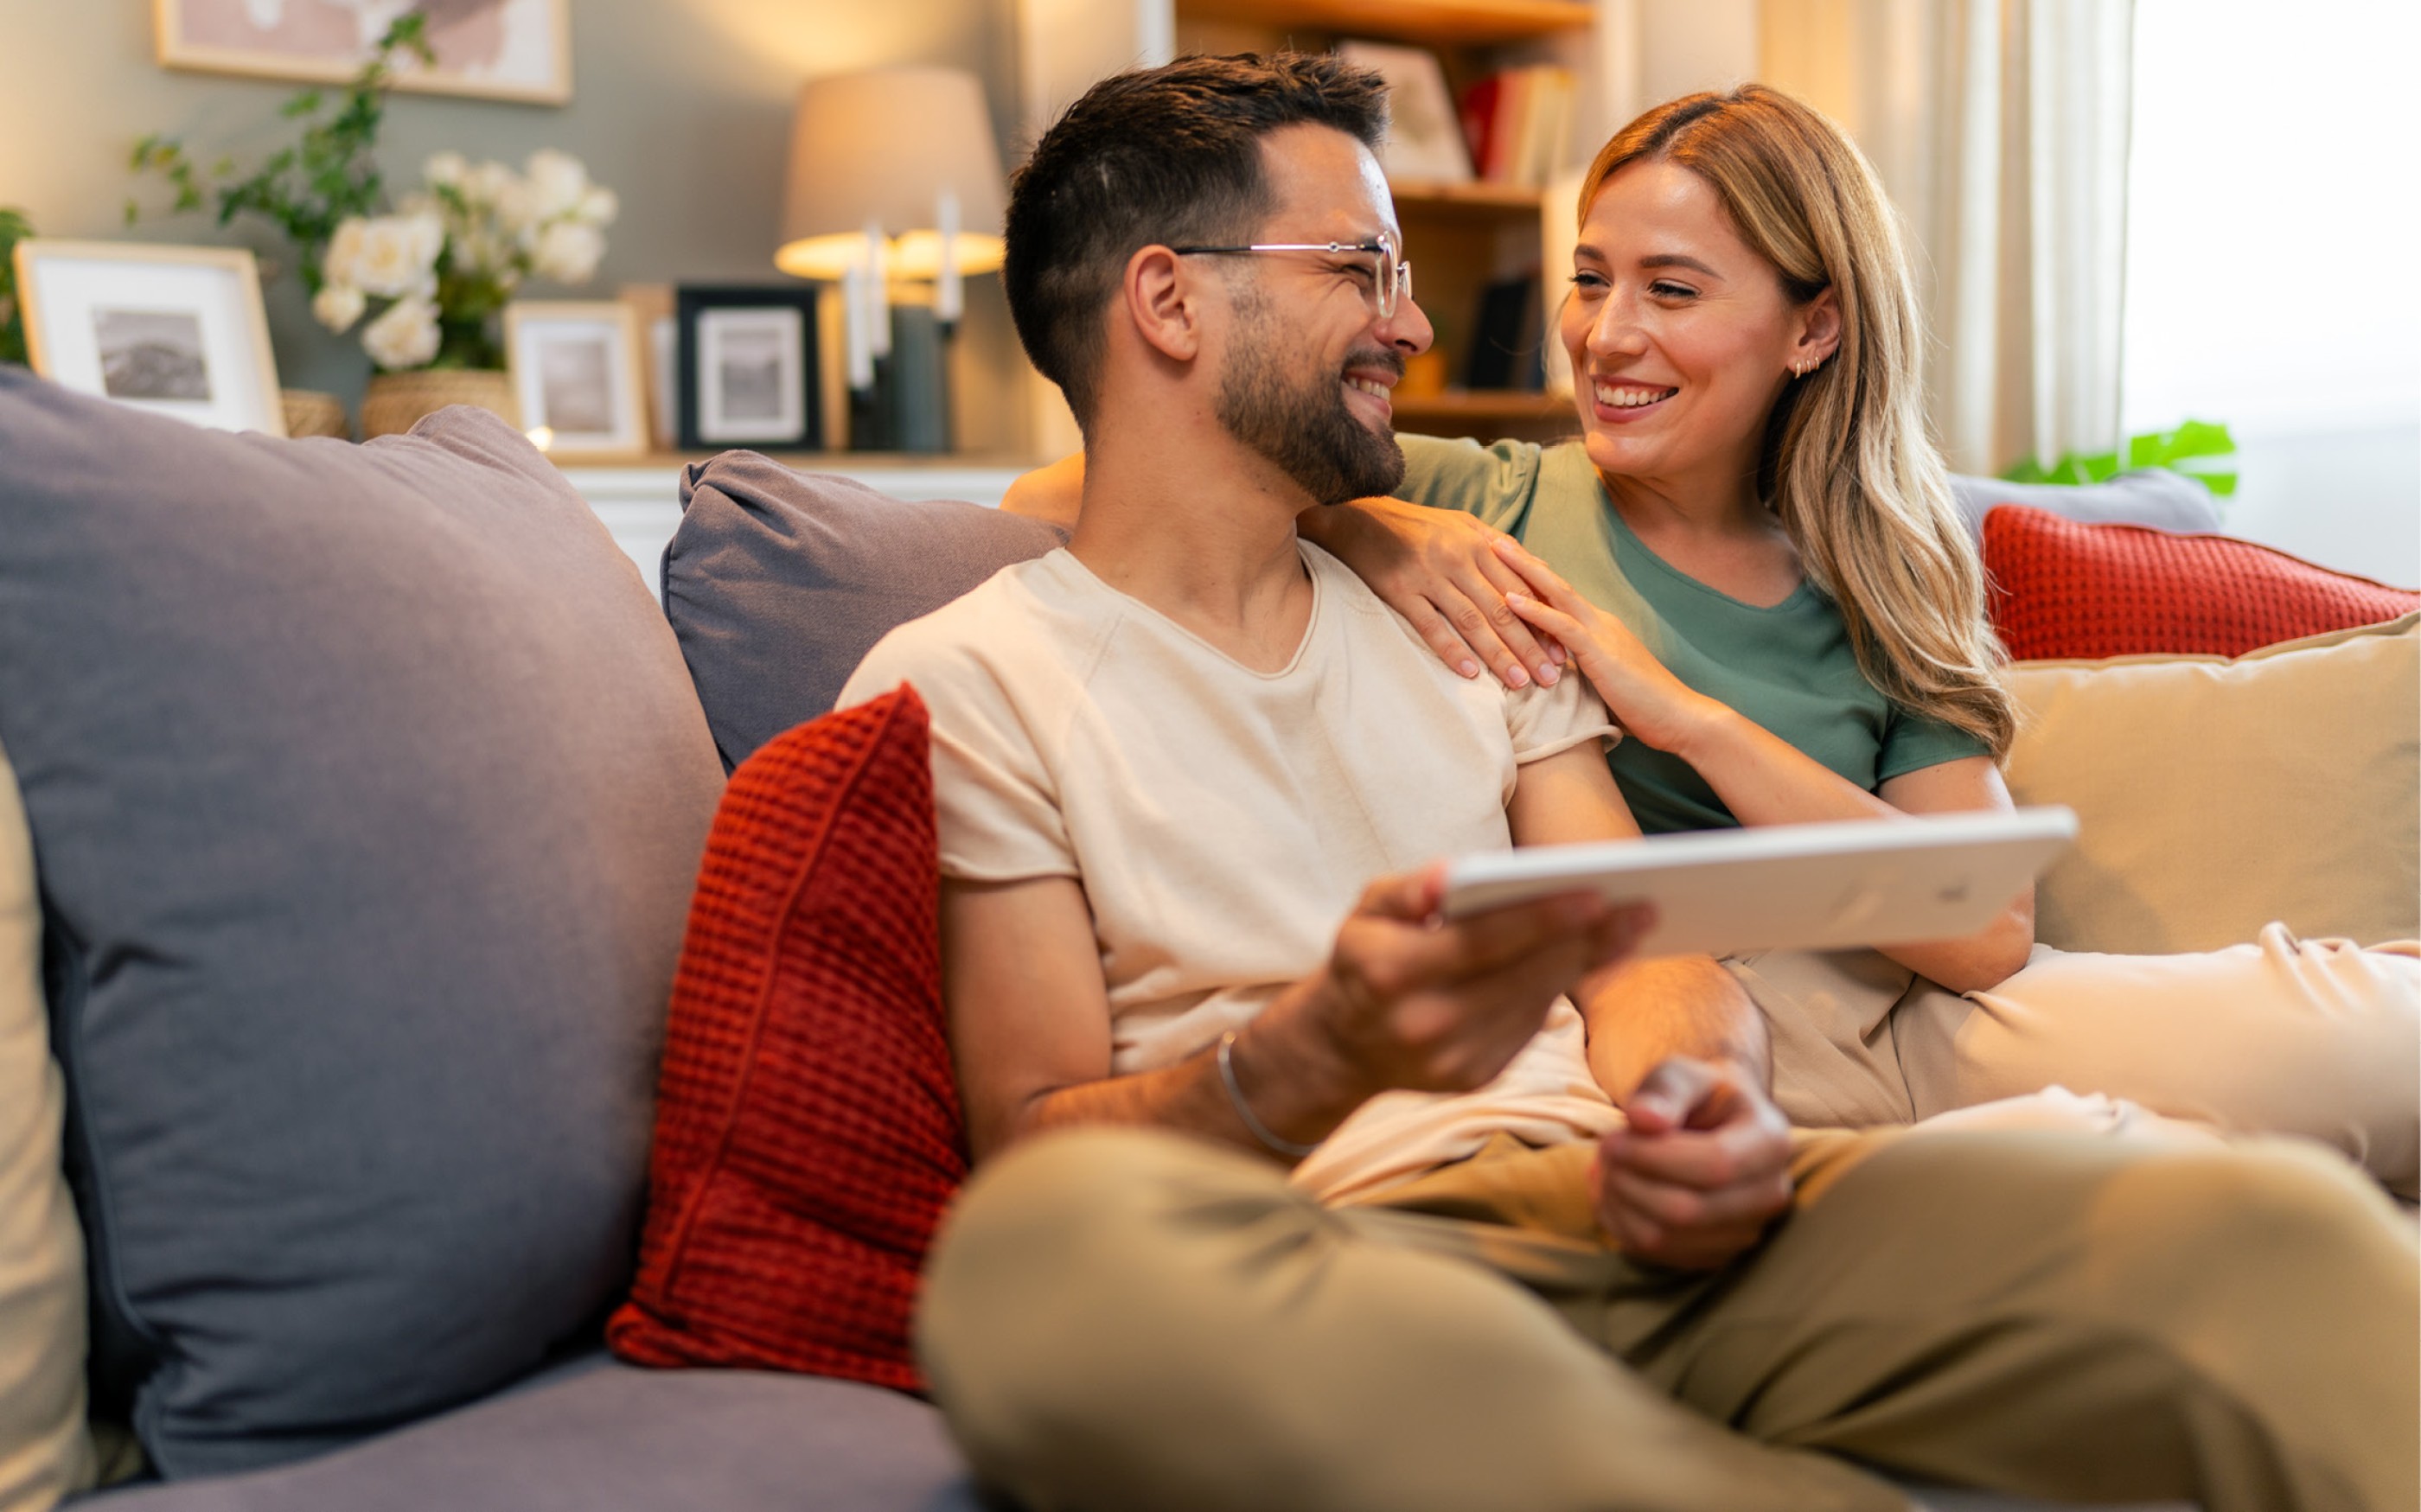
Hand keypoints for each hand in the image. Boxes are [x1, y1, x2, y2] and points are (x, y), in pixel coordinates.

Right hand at [1307, 498, 1565, 689]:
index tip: (1562, 650)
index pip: (1520, 588)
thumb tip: (1536, 569)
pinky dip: (1452, 650)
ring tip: (1519, 683)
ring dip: (1499, 654)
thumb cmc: (1417, 524)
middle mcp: (1459, 558)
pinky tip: (1470, 673)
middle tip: (1550, 677)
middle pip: (1503, 609)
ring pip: (1473, 621)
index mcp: (1478, 543)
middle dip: (1530, 646)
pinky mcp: (1400, 589)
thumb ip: (1499, 547)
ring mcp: (1430, 575)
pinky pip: (1430, 625)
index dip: (1543, 621)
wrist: (1360, 515)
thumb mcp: (1462, 525)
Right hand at [1312, 864, 1651, 1096]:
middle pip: (1522, 975)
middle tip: (1641, 905)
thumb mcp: (1365, 915)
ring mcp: (1453, 1059)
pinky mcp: (1476, 1078)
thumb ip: (1405, 891)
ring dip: (1587, 963)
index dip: (1541, 919)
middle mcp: (1425, 1024)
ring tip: (1629, 926)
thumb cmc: (1362, 962)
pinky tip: (1593, 957)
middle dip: (1586, 939)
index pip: (1480, 942)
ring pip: (1536, 1002)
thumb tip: (1447, 877)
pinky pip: (1530, 1026)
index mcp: (1393, 974)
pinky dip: (1561, 989)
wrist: (1341, 1049)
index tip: (1596, 895)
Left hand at [1493, 538, 1723, 754]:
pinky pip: (1563, 625)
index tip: (1505, 556)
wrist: (1682, 718)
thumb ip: (1582, 670)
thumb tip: (1556, 671)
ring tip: (1493, 549)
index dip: (1532, 574)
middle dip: (1522, 559)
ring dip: (1523, 570)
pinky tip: (1509, 598)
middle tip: (1491, 535)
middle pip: (1554, 582)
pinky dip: (1535, 610)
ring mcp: (1602, 633)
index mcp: (1600, 628)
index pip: (1560, 594)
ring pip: (1556, 593)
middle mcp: (1599, 621)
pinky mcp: (1601, 652)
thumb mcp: (1605, 683)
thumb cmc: (1645, 708)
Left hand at [1594, 1056, 1791, 1270]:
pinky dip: (1621, 1223)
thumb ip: (1663, 1089)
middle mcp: (1770, 1195)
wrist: (1715, 1123)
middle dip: (1630, 1181)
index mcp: (1772, 1143)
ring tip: (1608, 1168)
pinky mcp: (1715, 1254)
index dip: (1653, 1157)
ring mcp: (1746, 1231)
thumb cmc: (1698, 1095)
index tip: (1612, 1139)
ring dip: (1619, 1203)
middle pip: (1687, 1210)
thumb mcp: (1682, 1074)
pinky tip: (1616, 1191)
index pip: (1715, 1166)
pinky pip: (1654, 1254)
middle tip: (1605, 1151)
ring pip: (1664, 1238)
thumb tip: (1643, 1119)